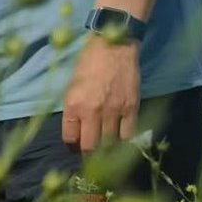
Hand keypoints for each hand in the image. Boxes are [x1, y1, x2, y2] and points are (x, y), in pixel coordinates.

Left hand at [61, 34, 140, 154]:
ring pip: (109, 144)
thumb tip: (76, 131)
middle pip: (90, 147)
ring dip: (106, 149)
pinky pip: (128, 134)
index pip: (70, 138)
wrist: (113, 47)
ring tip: (105, 148)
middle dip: (88, 154)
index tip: (75, 146)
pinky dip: (124, 140)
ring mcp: (114, 111)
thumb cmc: (87, 64)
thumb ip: (73, 110)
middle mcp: (92, 112)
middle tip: (90, 153)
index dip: (72, 146)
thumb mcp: (71, 87)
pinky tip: (120, 138)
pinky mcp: (131, 108)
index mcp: (73, 106)